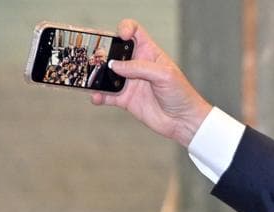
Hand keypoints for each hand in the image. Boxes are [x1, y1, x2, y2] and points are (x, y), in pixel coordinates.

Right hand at [90, 19, 212, 146]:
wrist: (184, 121)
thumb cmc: (182, 95)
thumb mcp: (165, 75)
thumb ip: (140, 67)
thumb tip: (115, 65)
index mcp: (149, 54)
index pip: (135, 32)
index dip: (125, 29)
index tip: (120, 35)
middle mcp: (137, 66)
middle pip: (114, 52)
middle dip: (102, 52)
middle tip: (96, 58)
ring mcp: (130, 82)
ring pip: (106, 73)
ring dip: (96, 74)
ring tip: (89, 77)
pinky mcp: (126, 99)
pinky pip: (107, 95)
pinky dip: (99, 95)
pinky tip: (96, 97)